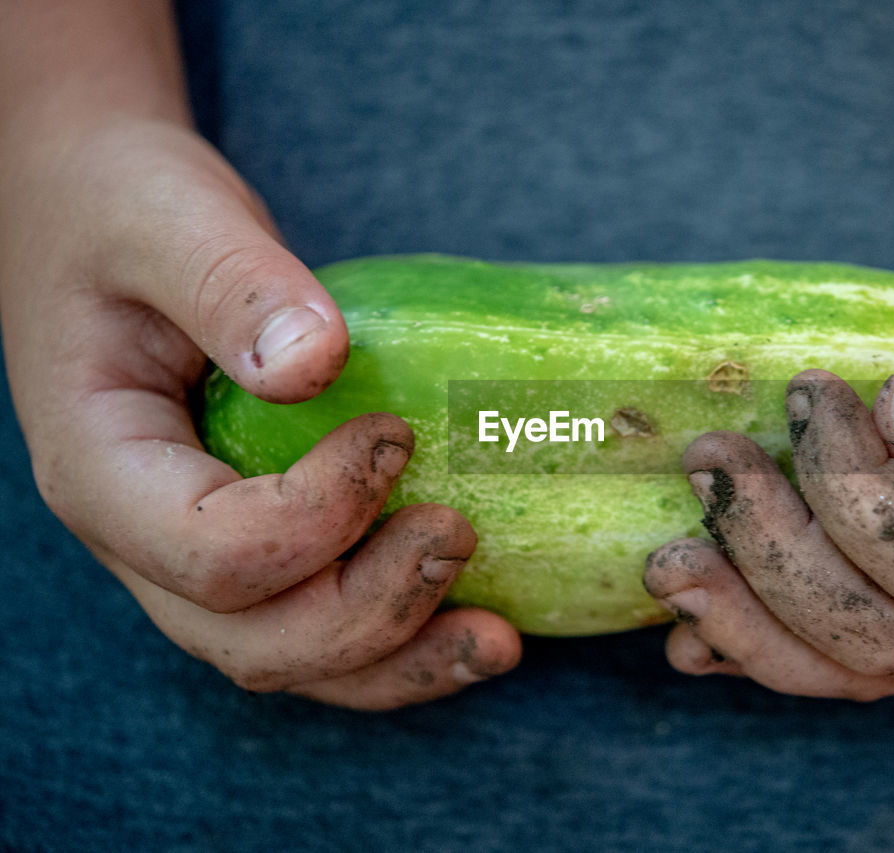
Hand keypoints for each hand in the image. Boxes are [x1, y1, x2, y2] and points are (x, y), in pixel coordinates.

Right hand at [0, 116, 519, 708]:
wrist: (95, 216)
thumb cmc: (123, 209)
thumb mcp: (164, 219)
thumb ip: (232, 284)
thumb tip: (316, 360)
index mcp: (103, 467)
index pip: (207, 547)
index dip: (315, 515)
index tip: (396, 436)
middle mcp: (142, 536)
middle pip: (252, 636)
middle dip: (369, 611)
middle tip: (459, 534)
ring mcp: (196, 552)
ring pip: (291, 653)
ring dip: (399, 660)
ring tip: (498, 643)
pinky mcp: (255, 540)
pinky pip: (319, 621)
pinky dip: (399, 640)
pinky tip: (477, 625)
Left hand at [644, 199, 893, 698]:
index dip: (853, 490)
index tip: (810, 394)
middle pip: (884, 633)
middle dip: (774, 559)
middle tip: (706, 466)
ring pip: (855, 663)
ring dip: (750, 619)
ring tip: (666, 564)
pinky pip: (846, 648)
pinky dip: (764, 642)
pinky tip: (692, 631)